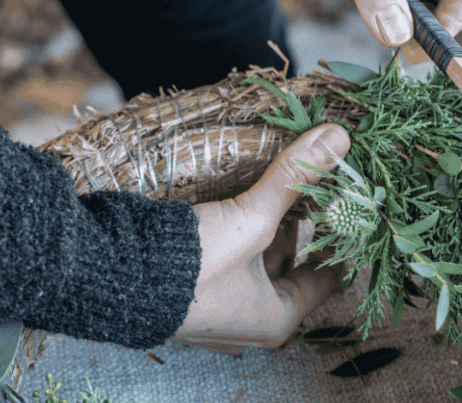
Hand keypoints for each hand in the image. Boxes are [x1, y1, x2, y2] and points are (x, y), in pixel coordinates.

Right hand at [173, 123, 350, 354]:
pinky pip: (227, 261)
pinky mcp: (189, 292)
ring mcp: (216, 309)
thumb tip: (338, 138)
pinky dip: (236, 233)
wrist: (113, 278)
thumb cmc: (193, 264)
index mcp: (276, 320)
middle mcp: (248, 322)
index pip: (326, 280)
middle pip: (289, 267)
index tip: (349, 208)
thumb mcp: (252, 217)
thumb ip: (294, 176)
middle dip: (298, 225)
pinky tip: (236, 200)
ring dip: (264, 226)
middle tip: (312, 184)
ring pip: (255, 261)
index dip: (339, 240)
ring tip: (276, 184)